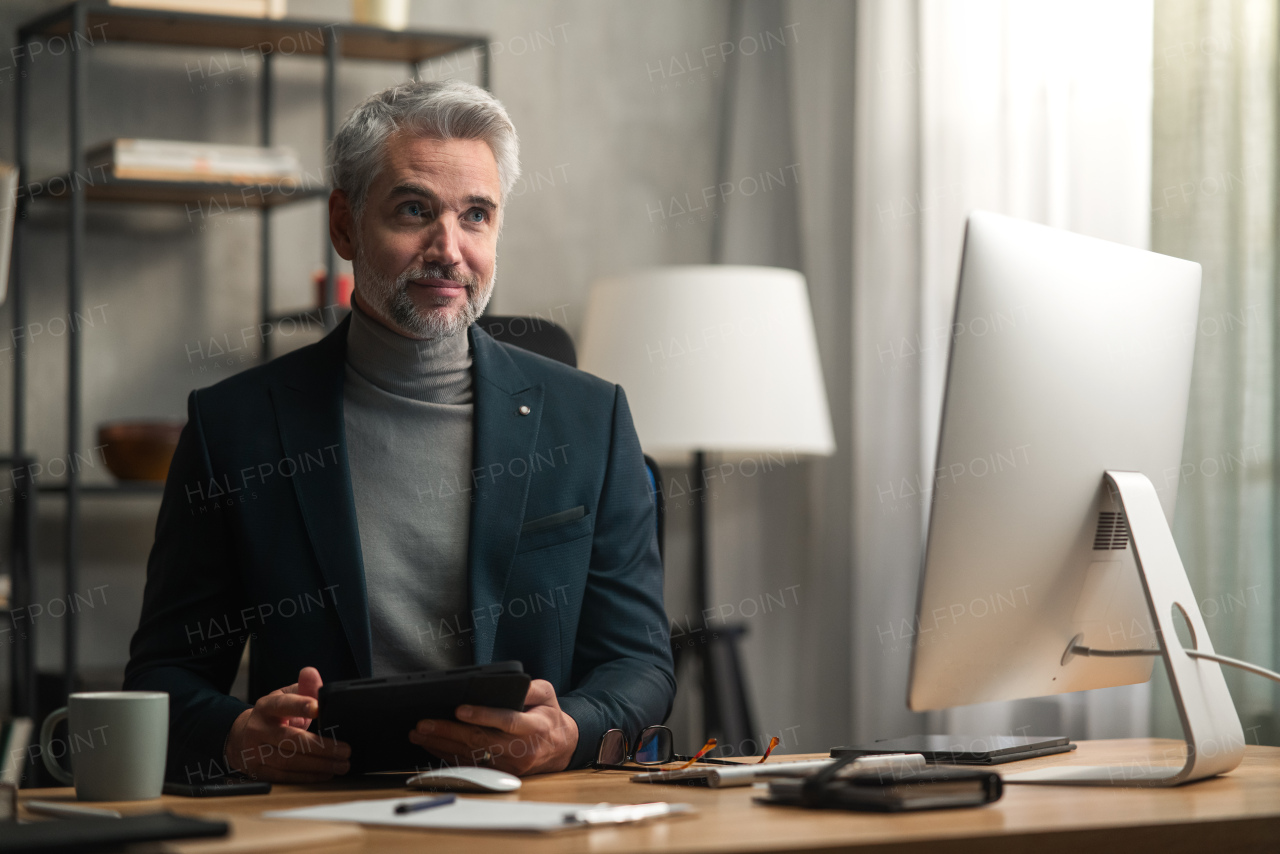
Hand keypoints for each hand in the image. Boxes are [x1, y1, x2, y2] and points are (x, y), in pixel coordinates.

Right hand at [224, 666, 350, 781]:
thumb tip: (312, 673)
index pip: (283, 705)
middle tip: (345, 750)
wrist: (242, 737)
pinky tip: (326, 773)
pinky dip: (308, 776)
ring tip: (342, 764)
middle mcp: (258, 729)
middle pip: (290, 739)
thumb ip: (304, 687)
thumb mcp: (286, 696)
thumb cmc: (273, 716)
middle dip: (321, 746)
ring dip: (319, 765)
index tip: (318, 708)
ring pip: (289, 761)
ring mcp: (255, 752)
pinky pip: (285, 776)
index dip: (300, 705)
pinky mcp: (258, 771)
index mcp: (266, 707)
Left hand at [409, 679, 578, 775]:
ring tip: (420, 734)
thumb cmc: (549, 716)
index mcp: (534, 727)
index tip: (459, 710)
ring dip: (442, 745)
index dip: (482, 716)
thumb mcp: (548, 694)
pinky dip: (448, 756)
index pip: (506, 722)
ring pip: (471, 755)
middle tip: (424, 723)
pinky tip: (432, 746)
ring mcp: (510, 765)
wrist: (561, 748)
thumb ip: (530, 687)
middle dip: (449, 732)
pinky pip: (471, 765)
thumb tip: (504, 684)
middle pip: (480, 741)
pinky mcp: (500, 773)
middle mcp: (522, 749)